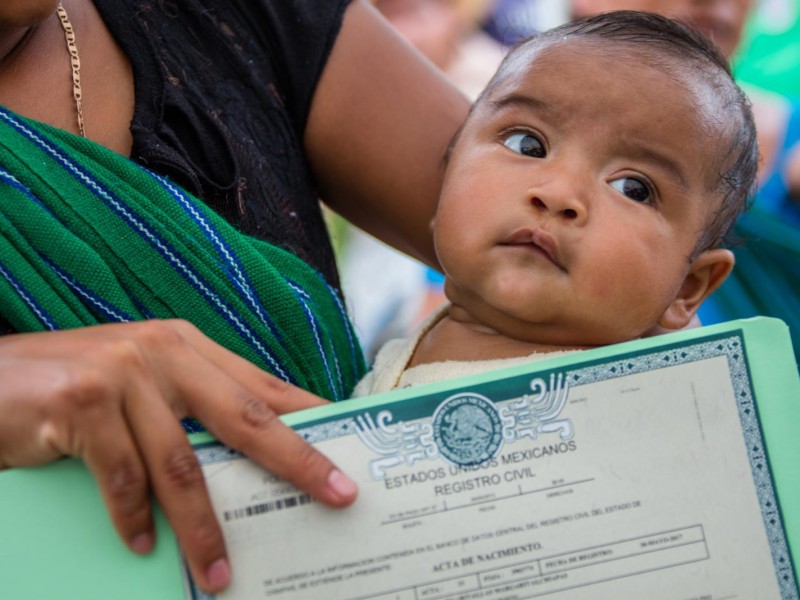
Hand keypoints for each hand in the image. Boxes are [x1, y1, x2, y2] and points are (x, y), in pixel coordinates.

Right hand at [0, 320, 357, 592]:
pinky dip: (133, 521)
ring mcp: (124, 374)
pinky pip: (122, 479)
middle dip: (296, 461)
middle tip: (334, 496)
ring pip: (182, 464)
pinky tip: (139, 548)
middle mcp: (164, 352)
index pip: (263, 386)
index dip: (309, 419)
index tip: (345, 452)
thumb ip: (188, 411)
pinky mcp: (83, 401)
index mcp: (187, 347)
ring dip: (203, 528)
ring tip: (220, 573)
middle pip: (246, 417)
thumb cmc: (70, 387)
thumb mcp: (140, 385)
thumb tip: (242, 464)